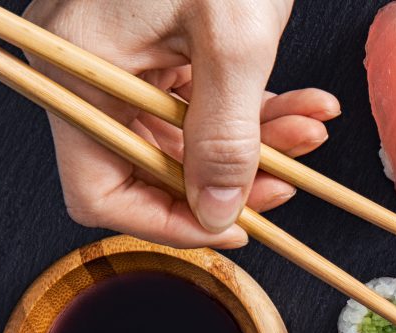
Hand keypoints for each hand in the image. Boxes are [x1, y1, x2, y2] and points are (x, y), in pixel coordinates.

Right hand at [23, 0, 336, 245]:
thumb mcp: (233, 42)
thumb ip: (225, 135)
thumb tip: (216, 213)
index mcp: (80, 66)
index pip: (100, 187)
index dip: (167, 219)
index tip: (234, 226)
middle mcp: (91, 66)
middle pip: (155, 164)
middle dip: (234, 175)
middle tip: (294, 178)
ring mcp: (125, 55)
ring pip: (192, 135)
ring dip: (260, 143)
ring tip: (314, 127)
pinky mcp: (163, 43)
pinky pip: (207, 98)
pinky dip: (259, 108)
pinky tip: (306, 105)